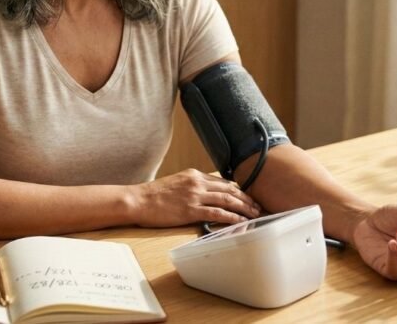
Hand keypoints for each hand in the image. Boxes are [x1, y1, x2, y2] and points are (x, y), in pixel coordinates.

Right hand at [129, 169, 261, 227]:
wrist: (138, 200)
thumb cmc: (154, 195)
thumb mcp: (176, 183)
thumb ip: (192, 186)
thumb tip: (206, 195)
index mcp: (194, 174)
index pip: (223, 181)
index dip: (239, 190)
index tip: (249, 198)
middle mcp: (197, 182)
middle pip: (230, 189)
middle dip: (247, 199)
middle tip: (259, 207)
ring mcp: (195, 196)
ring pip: (227, 200)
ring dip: (244, 208)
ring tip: (255, 215)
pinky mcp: (191, 210)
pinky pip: (217, 214)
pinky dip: (231, 218)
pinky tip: (240, 222)